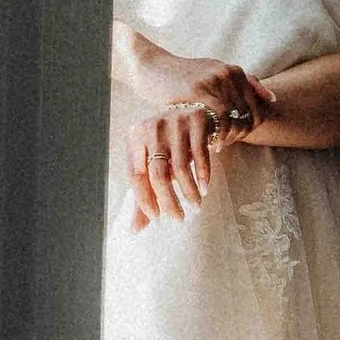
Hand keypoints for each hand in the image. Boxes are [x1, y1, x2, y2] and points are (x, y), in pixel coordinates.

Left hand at [126, 65, 273, 226]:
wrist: (197, 109)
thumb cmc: (170, 144)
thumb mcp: (154, 164)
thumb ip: (145, 194)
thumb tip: (135, 230)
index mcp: (135, 137)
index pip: (135, 174)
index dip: (144, 199)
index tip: (156, 219)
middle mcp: (152, 128)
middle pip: (158, 174)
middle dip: (169, 201)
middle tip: (179, 219)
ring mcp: (176, 123)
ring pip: (180, 167)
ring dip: (188, 192)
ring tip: (195, 206)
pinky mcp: (198, 121)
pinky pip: (201, 155)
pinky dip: (203, 176)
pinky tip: (205, 189)